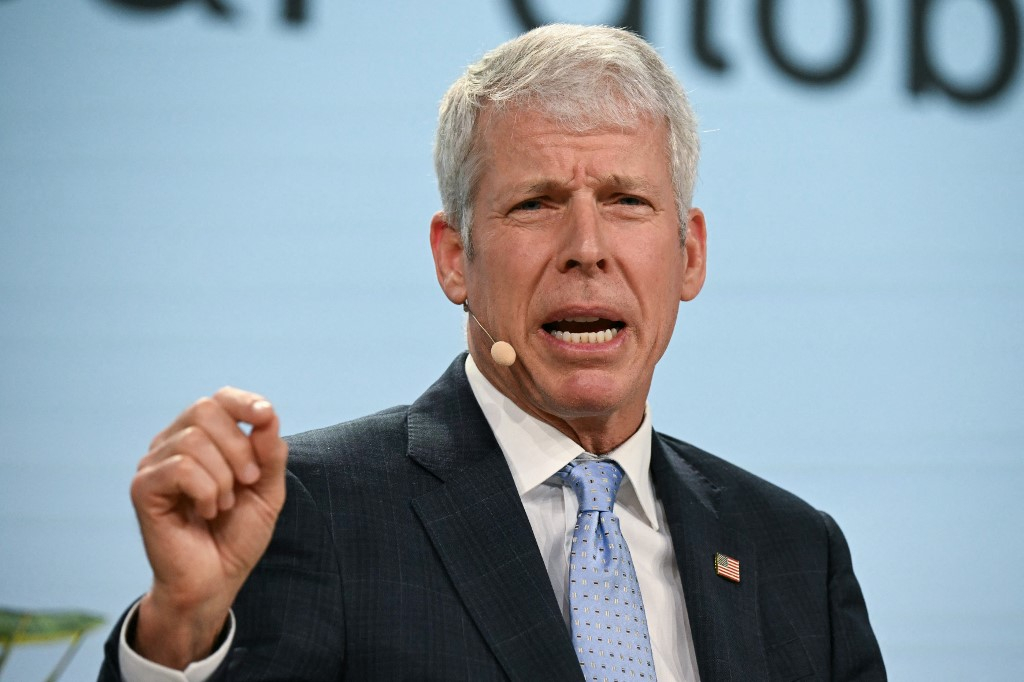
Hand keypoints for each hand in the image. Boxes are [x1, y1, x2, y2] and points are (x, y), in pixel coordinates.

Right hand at [129, 387, 287, 668]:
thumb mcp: (267, 490)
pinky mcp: (143, 488)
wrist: (215, 581)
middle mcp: (173, 444)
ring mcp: (154, 465)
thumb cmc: (237, 535)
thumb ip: (269, 453)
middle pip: (204, 409)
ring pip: (193, 440)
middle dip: (238, 446)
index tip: (265, 416)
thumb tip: (266, 415)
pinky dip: (206, 490)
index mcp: (203, 439)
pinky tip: (206, 511)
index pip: (218, 399)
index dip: (244, 402)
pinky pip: (180, 467)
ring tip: (224, 504)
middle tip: (249, 481)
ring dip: (223, 476)